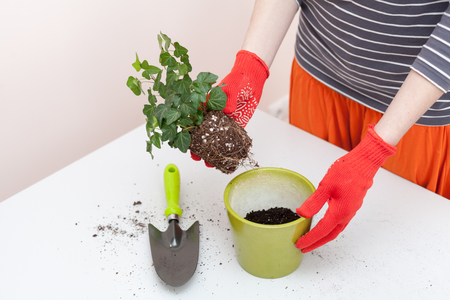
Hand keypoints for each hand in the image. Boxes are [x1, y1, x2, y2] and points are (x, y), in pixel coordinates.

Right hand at [190, 50, 268, 165]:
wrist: (252, 79)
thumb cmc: (238, 79)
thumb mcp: (231, 87)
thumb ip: (228, 99)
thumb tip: (227, 111)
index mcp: (207, 105)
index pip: (195, 120)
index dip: (189, 132)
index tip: (186, 142)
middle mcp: (214, 115)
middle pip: (203, 133)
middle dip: (199, 146)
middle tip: (196, 157)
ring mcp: (225, 121)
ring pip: (216, 139)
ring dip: (212, 151)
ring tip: (209, 163)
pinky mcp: (236, 124)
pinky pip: (231, 139)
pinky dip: (228, 149)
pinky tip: (226, 159)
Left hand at [296, 125, 396, 252]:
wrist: (364, 163)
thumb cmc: (346, 172)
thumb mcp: (325, 186)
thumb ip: (313, 202)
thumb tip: (301, 214)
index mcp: (339, 212)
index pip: (321, 231)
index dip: (309, 239)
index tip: (298, 244)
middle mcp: (346, 215)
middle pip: (329, 235)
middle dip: (316, 243)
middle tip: (303, 248)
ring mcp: (350, 211)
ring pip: (335, 230)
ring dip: (323, 237)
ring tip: (311, 240)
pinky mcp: (351, 205)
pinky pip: (339, 222)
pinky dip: (330, 228)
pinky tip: (323, 225)